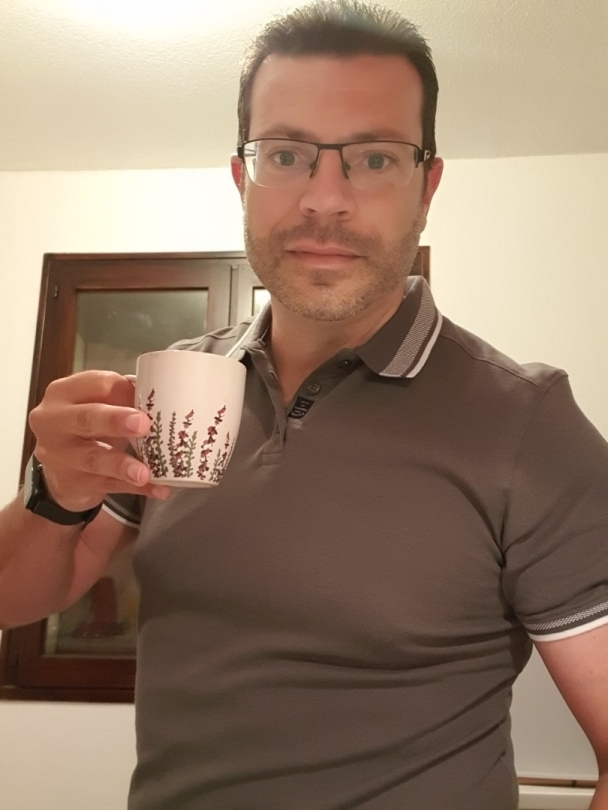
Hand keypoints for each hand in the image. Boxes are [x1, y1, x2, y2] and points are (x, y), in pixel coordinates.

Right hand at [28, 370, 169, 511]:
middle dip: (115, 420)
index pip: (95, 385)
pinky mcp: (73, 484)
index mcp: (63, 393)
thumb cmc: (85, 428)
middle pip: (86, 418)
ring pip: (93, 459)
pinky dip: (136, 487)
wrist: (60, 471)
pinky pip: (109, 485)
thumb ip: (122, 399)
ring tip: (144, 472)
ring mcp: (60, 456)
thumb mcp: (97, 406)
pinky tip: (157, 488)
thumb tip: (162, 402)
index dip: (125, 391)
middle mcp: (54, 422)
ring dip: (121, 465)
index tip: (150, 398)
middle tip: (142, 424)